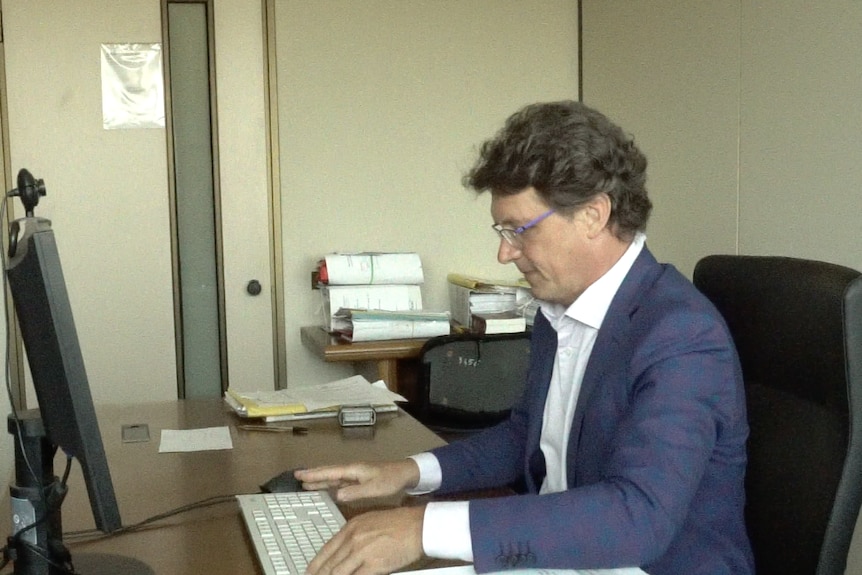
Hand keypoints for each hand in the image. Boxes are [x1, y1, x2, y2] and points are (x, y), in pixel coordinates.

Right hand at [295, 460, 419, 501]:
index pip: (329, 472)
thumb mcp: (374, 488)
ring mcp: (354, 475)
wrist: (404, 474)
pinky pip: (339, 482)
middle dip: (312, 475)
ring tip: (305, 484)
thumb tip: (336, 495)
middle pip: (328, 472)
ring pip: (332, 477)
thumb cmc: (390, 480)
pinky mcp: (358, 480)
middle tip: (296, 477)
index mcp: (353, 470)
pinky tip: (326, 489)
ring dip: (319, 480)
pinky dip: (329, 484)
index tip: (299, 475)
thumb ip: (355, 492)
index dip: (314, 474)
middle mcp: (351, 471)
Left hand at [306, 505, 424, 574]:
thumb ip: (353, 537)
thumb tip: (342, 554)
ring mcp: (362, 553)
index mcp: (350, 528)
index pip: (325, 551)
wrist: (417, 526)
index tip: (309, 574)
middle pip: (329, 565)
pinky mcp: (374, 565)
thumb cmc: (397, 523)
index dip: (315, 566)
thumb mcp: (369, 523)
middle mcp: (352, 540)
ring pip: (338, 573)